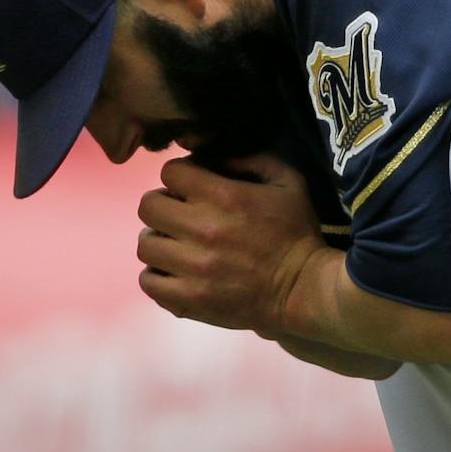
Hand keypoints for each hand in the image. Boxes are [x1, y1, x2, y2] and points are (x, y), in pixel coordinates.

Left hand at [135, 154, 327, 333]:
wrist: (305, 290)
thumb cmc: (297, 233)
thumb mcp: (287, 182)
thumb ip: (250, 158)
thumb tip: (207, 152)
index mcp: (224, 197)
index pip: (170, 173)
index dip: (180, 176)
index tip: (192, 188)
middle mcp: (202, 229)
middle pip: (149, 206)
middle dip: (163, 205)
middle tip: (180, 216)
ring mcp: (193, 268)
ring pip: (145, 244)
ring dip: (159, 241)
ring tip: (177, 247)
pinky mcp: (190, 299)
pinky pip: (148, 282)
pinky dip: (157, 276)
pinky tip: (175, 273)